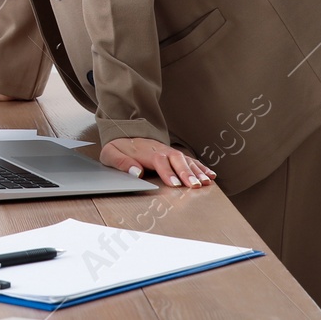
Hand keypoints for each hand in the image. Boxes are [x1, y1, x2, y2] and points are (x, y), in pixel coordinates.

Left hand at [98, 136, 216, 187]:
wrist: (124, 134)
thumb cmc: (119, 147)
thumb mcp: (110, 153)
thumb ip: (121, 162)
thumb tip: (135, 171)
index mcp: (145, 151)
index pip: (159, 160)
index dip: (167, 172)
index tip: (174, 184)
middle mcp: (160, 150)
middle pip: (176, 159)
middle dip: (186, 172)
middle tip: (194, 185)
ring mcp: (169, 151)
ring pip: (186, 159)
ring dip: (196, 171)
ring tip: (205, 182)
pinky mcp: (174, 155)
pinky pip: (190, 160)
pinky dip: (201, 167)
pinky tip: (210, 175)